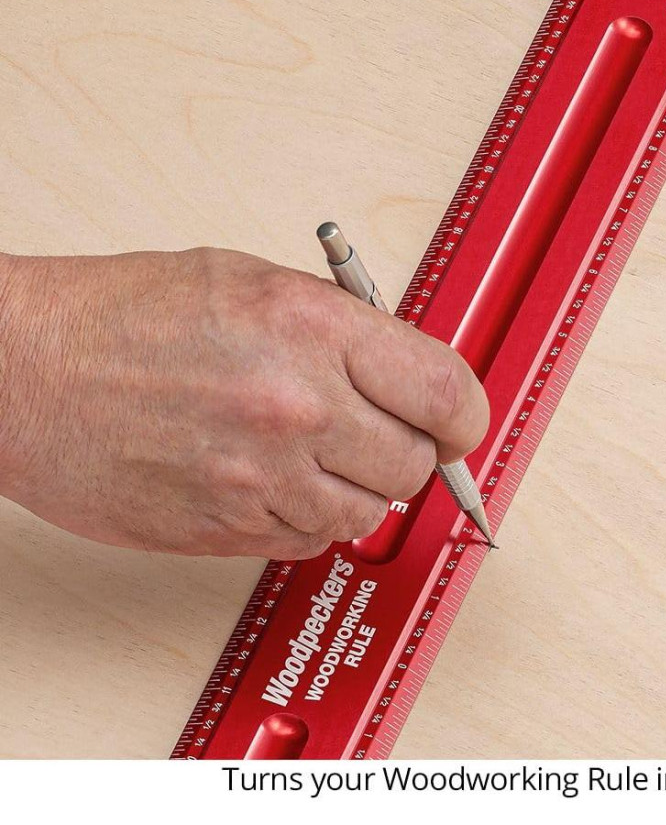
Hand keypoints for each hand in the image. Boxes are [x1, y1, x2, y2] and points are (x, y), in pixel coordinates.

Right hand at [0, 248, 488, 558]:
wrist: (25, 371)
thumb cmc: (120, 315)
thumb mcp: (252, 281)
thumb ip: (343, 328)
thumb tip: (406, 370)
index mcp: (313, 329)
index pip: (447, 393)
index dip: (462, 415)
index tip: (457, 423)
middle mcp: (297, 406)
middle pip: (413, 465)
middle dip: (403, 451)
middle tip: (370, 430)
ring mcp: (262, 477)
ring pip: (364, 514)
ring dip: (349, 489)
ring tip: (302, 450)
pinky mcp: (226, 530)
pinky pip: (307, 543)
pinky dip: (300, 519)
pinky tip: (263, 478)